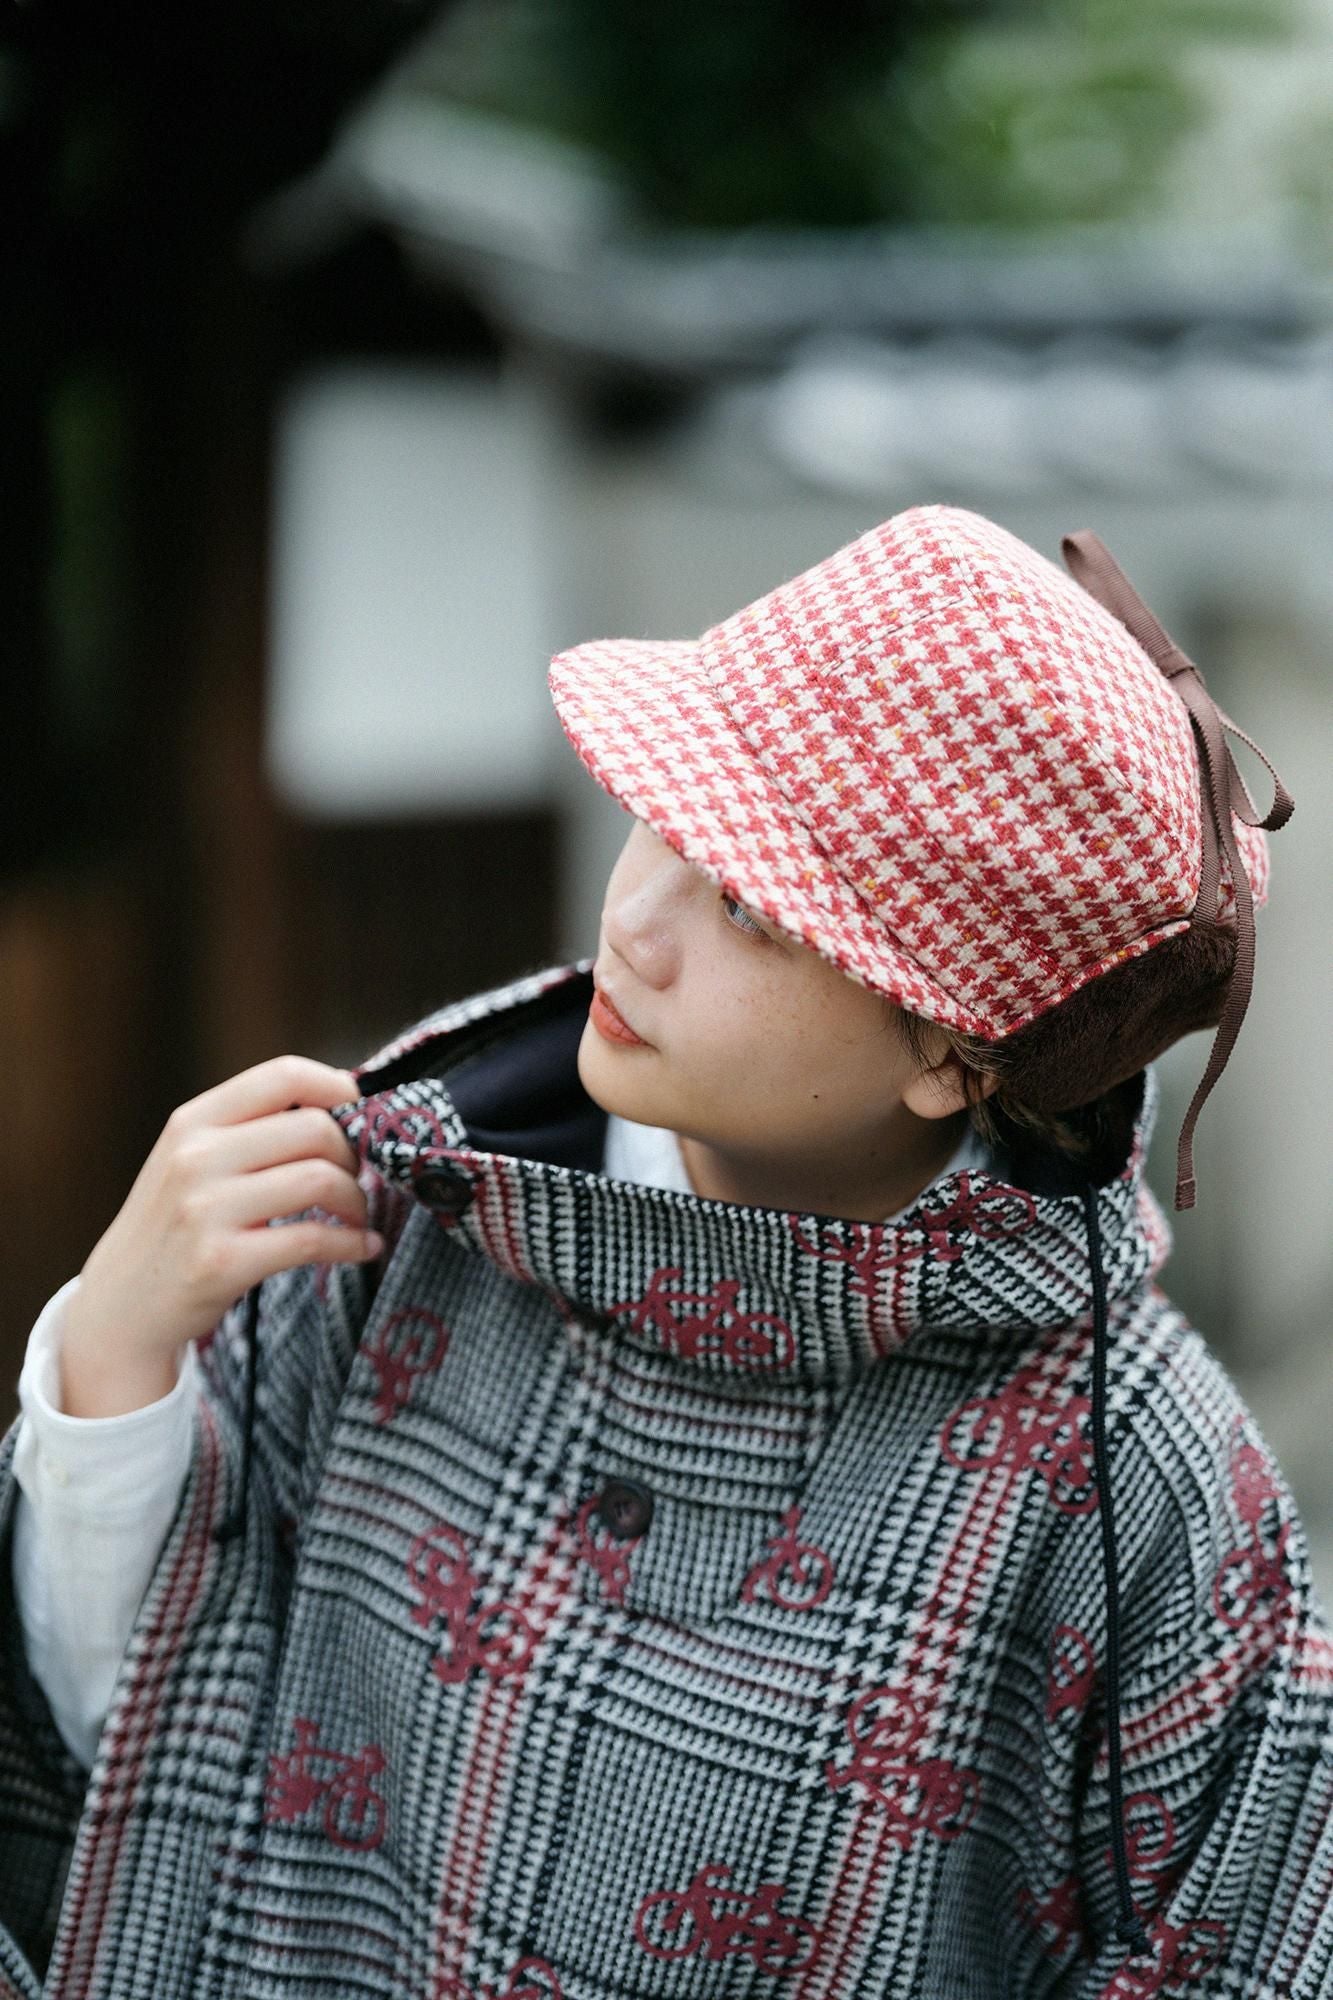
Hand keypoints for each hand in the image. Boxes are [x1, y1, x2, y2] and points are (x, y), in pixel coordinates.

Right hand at [60, 1056, 380, 1417]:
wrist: (121, 1306)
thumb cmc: (175, 1225)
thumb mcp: (191, 1160)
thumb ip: (251, 1129)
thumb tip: (345, 1101)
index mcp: (193, 1122)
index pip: (283, 1075)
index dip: (338, 1087)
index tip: (362, 1110)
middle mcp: (196, 1158)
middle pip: (315, 1128)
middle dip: (353, 1153)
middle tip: (356, 1178)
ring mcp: (206, 1210)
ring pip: (320, 1179)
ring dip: (357, 1200)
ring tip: (358, 1216)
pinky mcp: (223, 1262)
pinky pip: (313, 1239)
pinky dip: (353, 1243)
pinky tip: (364, 1248)